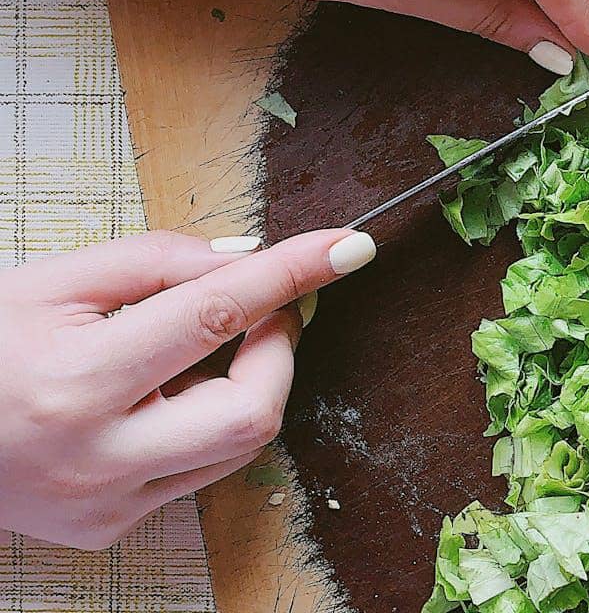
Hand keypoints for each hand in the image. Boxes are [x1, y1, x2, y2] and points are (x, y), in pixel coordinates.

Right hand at [0, 228, 375, 548]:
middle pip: (253, 408)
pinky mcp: (111, 528)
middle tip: (263, 308)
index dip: (290, 274)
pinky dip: (211, 421)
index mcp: (74, 382)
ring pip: (240, 444)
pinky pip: (202, 470)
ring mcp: (106, 503)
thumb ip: (158, 261)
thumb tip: (250, 260)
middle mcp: (97, 457)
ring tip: (202, 348)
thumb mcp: (53, 280)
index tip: (346, 248)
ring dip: (251, 383)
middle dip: (279, 348)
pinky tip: (171, 395)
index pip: (214, 314)